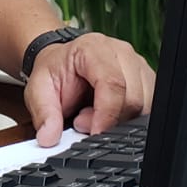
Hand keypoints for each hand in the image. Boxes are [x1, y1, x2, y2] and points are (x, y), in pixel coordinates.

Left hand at [24, 33, 154, 146]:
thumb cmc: (55, 70)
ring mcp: (138, 65)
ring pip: (145, 106)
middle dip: (110, 121)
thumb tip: (48, 137)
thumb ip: (43, 113)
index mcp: (95, 48)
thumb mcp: (38, 88)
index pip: (113, 83)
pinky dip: (129, 119)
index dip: (106, 115)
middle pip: (133, 98)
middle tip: (82, 122)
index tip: (94, 134)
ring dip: (121, 121)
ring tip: (94, 116)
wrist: (63, 60)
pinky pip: (148, 107)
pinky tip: (109, 115)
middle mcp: (122, 53)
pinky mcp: (146, 80)